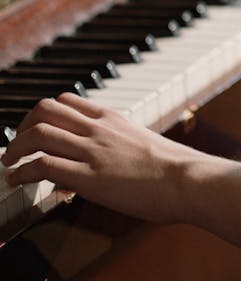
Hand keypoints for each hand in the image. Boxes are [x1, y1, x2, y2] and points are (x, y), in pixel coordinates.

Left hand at [1, 93, 204, 222]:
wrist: (184, 178)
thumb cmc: (172, 168)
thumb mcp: (141, 145)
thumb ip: (118, 146)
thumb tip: (105, 163)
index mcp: (111, 117)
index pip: (67, 101)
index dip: (44, 114)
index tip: (35, 129)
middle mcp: (97, 128)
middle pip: (46, 110)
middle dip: (23, 126)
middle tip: (16, 144)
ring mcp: (91, 150)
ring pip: (39, 134)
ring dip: (15, 148)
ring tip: (9, 163)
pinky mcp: (87, 176)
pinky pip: (43, 166)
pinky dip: (23, 171)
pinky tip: (17, 180)